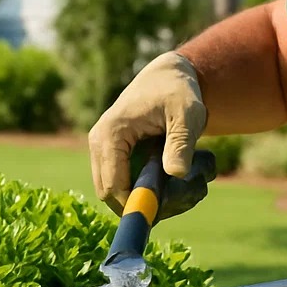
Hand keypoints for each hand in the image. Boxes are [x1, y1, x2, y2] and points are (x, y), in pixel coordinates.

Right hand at [89, 51, 207, 214]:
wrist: (168, 78)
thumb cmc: (178, 93)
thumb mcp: (187, 115)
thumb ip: (181, 143)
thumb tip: (176, 174)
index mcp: (111, 133)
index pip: (114, 185)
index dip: (136, 203)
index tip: (165, 209)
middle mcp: (98, 142)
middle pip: (109, 193)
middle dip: (138, 203)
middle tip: (173, 201)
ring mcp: (100, 149)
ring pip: (112, 191)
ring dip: (138, 197)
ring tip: (172, 189)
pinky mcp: (108, 154)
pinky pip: (118, 183)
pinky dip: (138, 188)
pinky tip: (164, 181)